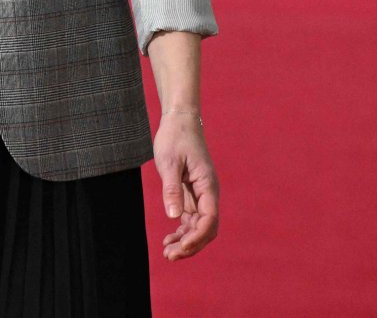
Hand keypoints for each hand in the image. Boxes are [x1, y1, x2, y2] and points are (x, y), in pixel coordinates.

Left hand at [153, 108, 218, 260]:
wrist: (179, 120)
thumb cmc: (175, 138)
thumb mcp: (169, 163)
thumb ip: (172, 189)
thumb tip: (173, 217)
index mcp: (208, 185)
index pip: (209, 220)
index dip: (196, 238)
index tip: (180, 248)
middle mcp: (208, 193)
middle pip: (207, 228)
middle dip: (191, 245)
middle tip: (169, 256)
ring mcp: (201, 194)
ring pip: (199, 227)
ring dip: (186, 242)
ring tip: (167, 252)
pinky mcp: (193, 194)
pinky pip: (192, 219)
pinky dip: (183, 231)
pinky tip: (169, 239)